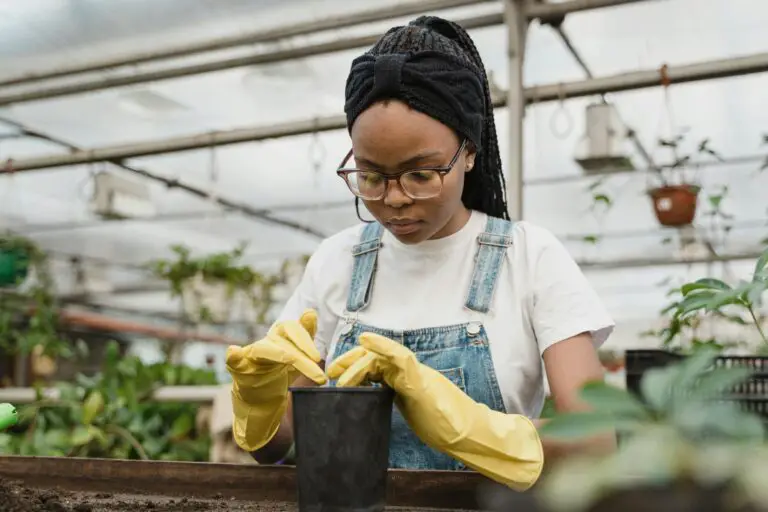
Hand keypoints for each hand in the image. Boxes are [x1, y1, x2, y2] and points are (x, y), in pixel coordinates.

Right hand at [226, 309, 325, 451]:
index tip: (318, 357)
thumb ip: (304, 337)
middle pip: (282, 340)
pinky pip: (234, 361)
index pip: (291, 329)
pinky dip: (233, 356)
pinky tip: (233, 352)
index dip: (305, 339)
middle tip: (320, 378)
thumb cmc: (276, 376)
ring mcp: (249, 357)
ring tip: (303, 370)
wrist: (258, 403)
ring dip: (287, 359)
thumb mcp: (296, 358)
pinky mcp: (238, 371)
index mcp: (277, 340)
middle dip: (302, 357)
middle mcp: (264, 344)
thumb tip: (310, 311)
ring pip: (265, 350)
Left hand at [328, 332, 543, 490]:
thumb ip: (396, 399)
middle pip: (375, 357)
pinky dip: (383, 347)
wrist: (467, 433)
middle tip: (330, 372)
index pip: (376, 365)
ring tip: (339, 374)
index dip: (355, 365)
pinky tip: (367, 341)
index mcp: (405, 379)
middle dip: (350, 361)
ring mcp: (415, 375)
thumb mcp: (412, 410)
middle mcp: (409, 372)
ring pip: (382, 357)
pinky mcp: (420, 382)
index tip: (336, 374)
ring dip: (357, 362)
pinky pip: (401, 358)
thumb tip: (373, 402)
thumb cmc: (443, 425)